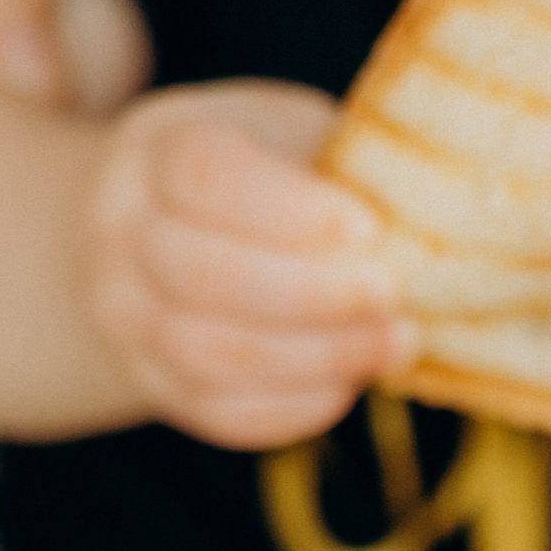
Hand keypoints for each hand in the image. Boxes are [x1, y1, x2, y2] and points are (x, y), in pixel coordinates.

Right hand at [85, 84, 407, 448]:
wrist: (158, 232)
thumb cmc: (260, 176)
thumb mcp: (290, 137)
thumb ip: (342, 168)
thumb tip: (429, 226)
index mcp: (159, 149)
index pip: (204, 176)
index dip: (286, 208)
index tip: (366, 227)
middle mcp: (121, 233)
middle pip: (203, 275)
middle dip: (315, 295)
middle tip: (393, 297)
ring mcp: (128, 317)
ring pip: (213, 355)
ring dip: (319, 357)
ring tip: (395, 343)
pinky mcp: (159, 386)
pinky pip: (223, 413)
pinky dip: (297, 406)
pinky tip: (351, 382)